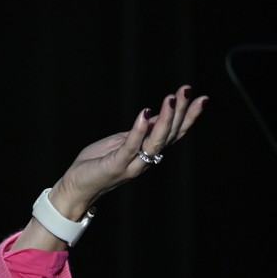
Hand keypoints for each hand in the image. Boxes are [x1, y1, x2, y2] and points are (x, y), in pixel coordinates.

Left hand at [47, 85, 205, 217]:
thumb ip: (143, 132)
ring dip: (165, 119)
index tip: (202, 98)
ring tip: (171, 99)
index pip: (174, 132)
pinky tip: (145, 114)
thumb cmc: (98, 162)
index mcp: (148, 151)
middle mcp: (146, 159)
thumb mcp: (123, 141)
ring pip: (155, 141)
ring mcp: (132, 163)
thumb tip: (162, 114)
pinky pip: (131, 146)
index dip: (189, 116)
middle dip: (181, 112)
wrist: (76, 186)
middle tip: (188, 90)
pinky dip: (139, 130)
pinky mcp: (116, 165)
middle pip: (169, 134)